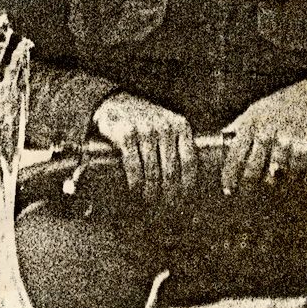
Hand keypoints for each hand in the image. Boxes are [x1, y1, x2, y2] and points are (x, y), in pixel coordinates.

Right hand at [92, 91, 197, 206]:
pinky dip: (135, 182)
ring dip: (151, 191)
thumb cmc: (146, 120)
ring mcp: (145, 130)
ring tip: (150, 200)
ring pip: (152, 171)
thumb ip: (179, 143)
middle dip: (170, 192)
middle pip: (171, 170)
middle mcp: (165, 127)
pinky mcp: (126, 134)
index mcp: (181, 125)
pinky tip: (135, 190)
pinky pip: (134, 166)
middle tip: (168, 205)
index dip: (188, 183)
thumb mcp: (168, 124)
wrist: (116, 102)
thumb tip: (190, 177)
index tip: (186, 197)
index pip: (189, 160)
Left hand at [221, 78, 306, 194]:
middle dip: (250, 185)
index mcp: (252, 123)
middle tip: (251, 191)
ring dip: (273, 183)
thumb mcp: (258, 109)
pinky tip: (293, 169)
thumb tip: (225, 141)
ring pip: (273, 177)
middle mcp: (267, 132)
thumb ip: (242, 125)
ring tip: (276, 179)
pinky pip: (294, 173)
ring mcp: (286, 141)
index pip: (235, 156)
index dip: (229, 177)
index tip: (227, 191)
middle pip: (252, 172)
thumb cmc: (285, 104)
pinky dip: (292, 175)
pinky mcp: (305, 148)